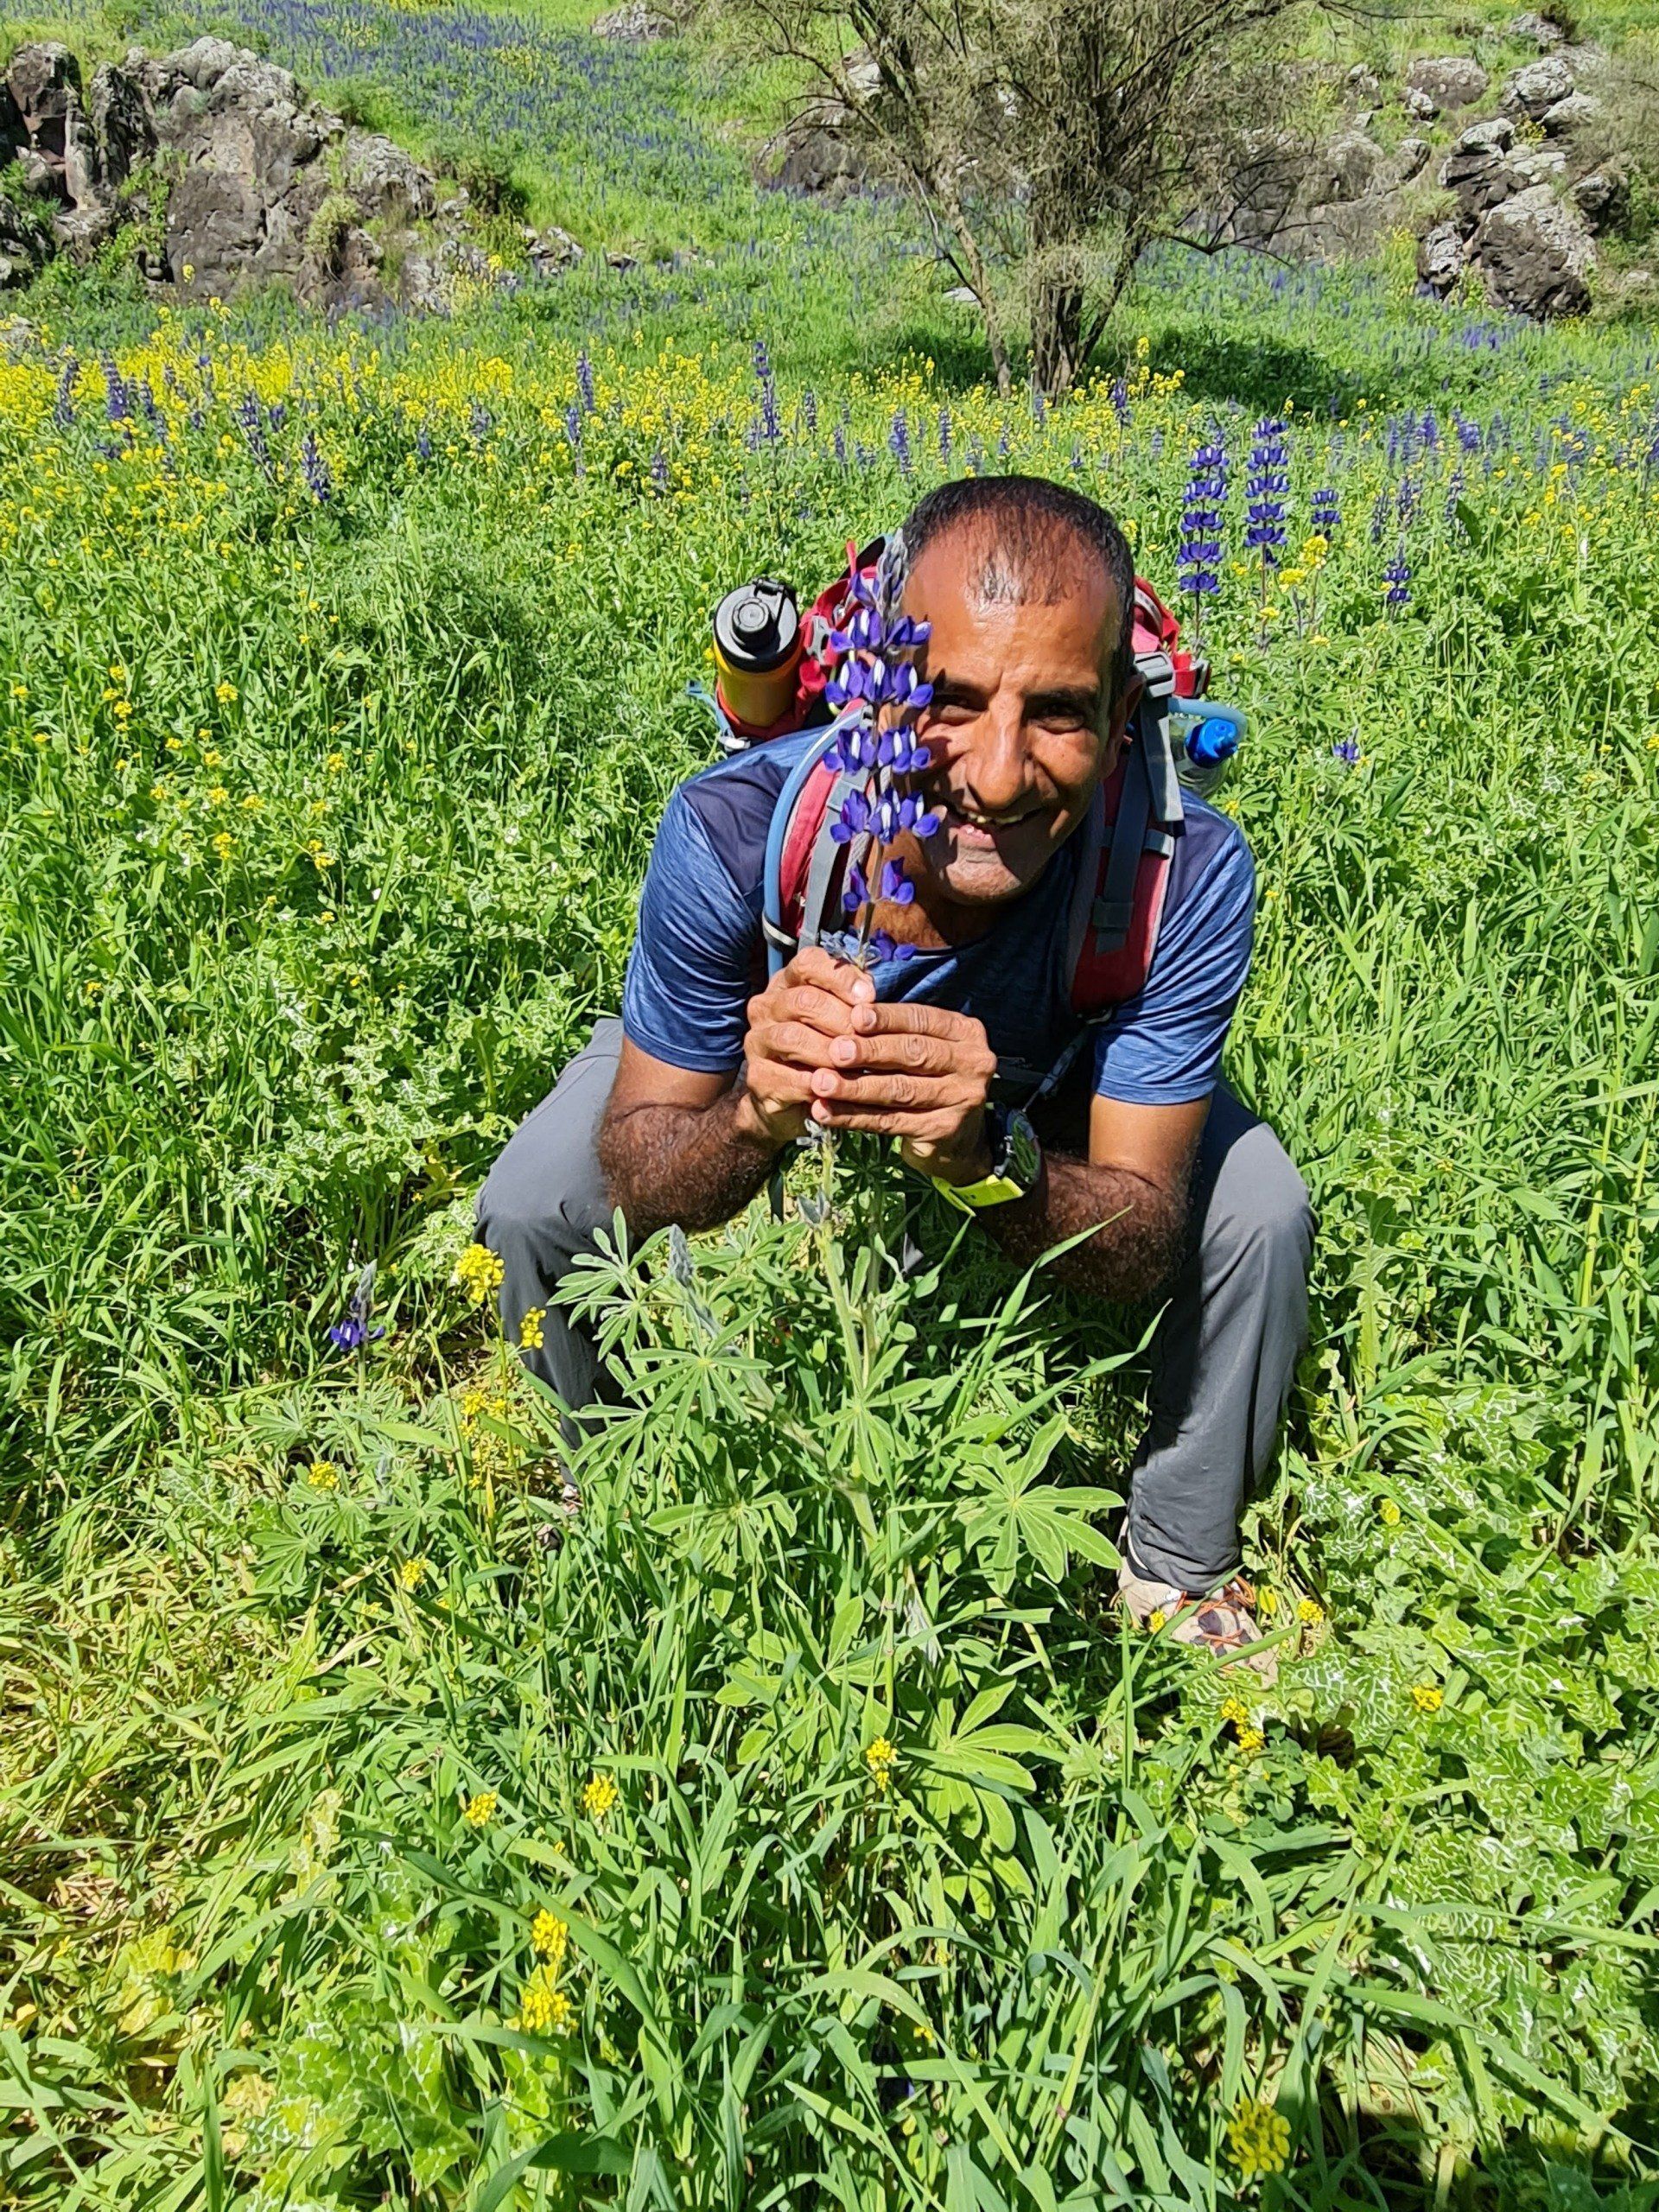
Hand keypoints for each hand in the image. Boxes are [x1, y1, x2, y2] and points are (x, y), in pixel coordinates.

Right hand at [737, 947, 879, 1146]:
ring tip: (852, 1063)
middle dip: (841, 1019)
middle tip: (865, 1037)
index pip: (807, 963)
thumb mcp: (842, 1020)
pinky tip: (837, 1088)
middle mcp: (766, 1007)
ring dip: (829, 1051)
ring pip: (793, 1037)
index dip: (840, 977)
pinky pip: (789, 1077)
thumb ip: (854, 1002)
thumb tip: (870, 994)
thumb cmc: (826, 1051)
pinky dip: (818, 1083)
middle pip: (803, 1000)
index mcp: (788, 984)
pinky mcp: (758, 1077)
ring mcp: (758, 1041)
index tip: (869, 996)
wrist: (794, 1102)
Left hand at [803, 1002, 996, 1177]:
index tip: (854, 1016)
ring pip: (899, 1090)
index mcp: (966, 1032)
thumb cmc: (929, 1078)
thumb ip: (896, 1031)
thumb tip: (848, 1012)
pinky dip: (854, 1116)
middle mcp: (972, 1062)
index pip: (922, 1019)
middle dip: (870, 1051)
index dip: (887, 1018)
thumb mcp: (925, 1047)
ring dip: (855, 1087)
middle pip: (913, 1053)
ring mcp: (962, 1098)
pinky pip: (890, 1121)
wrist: (959, 1138)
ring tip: (821, 1084)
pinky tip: (827, 1113)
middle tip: (834, 1051)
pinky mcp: (944, 1130)